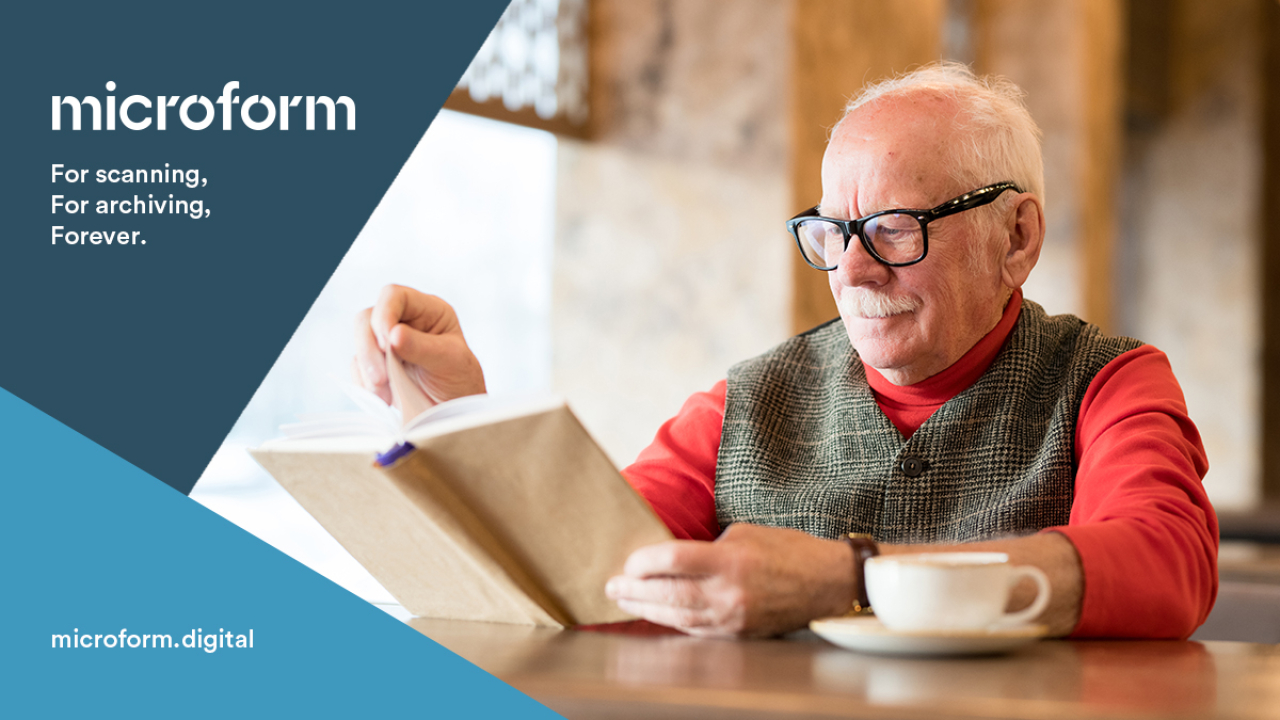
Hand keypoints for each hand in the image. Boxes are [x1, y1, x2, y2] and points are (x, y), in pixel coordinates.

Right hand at [352, 285, 485, 405]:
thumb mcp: (450, 361)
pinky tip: (384, 397)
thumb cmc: (460, 380)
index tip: (386, 344)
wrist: (454, 413)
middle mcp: (404, 321)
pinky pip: (357, 367)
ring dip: (367, 370)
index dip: (383, 314)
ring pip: (359, 343)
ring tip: (385, 395)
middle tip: (381, 378)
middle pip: (368, 318)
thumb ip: (422, 347)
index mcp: (427, 310)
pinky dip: (365, 383)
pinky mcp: (375, 364)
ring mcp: (387, 343)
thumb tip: (393, 334)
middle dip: (370, 349)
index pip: (395, 296)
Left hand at [604, 523, 855, 637]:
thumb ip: (707, 546)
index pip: (674, 560)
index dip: (644, 562)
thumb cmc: (788, 550)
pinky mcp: (737, 634)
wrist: (828, 583)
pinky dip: (671, 622)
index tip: (629, 561)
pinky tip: (656, 615)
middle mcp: (730, 592)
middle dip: (634, 591)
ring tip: (624, 602)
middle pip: (668, 593)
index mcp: (731, 560)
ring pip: (677, 617)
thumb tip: (671, 556)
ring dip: (646, 610)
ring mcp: (733, 617)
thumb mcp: (745, 534)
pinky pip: (695, 629)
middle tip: (612, 587)